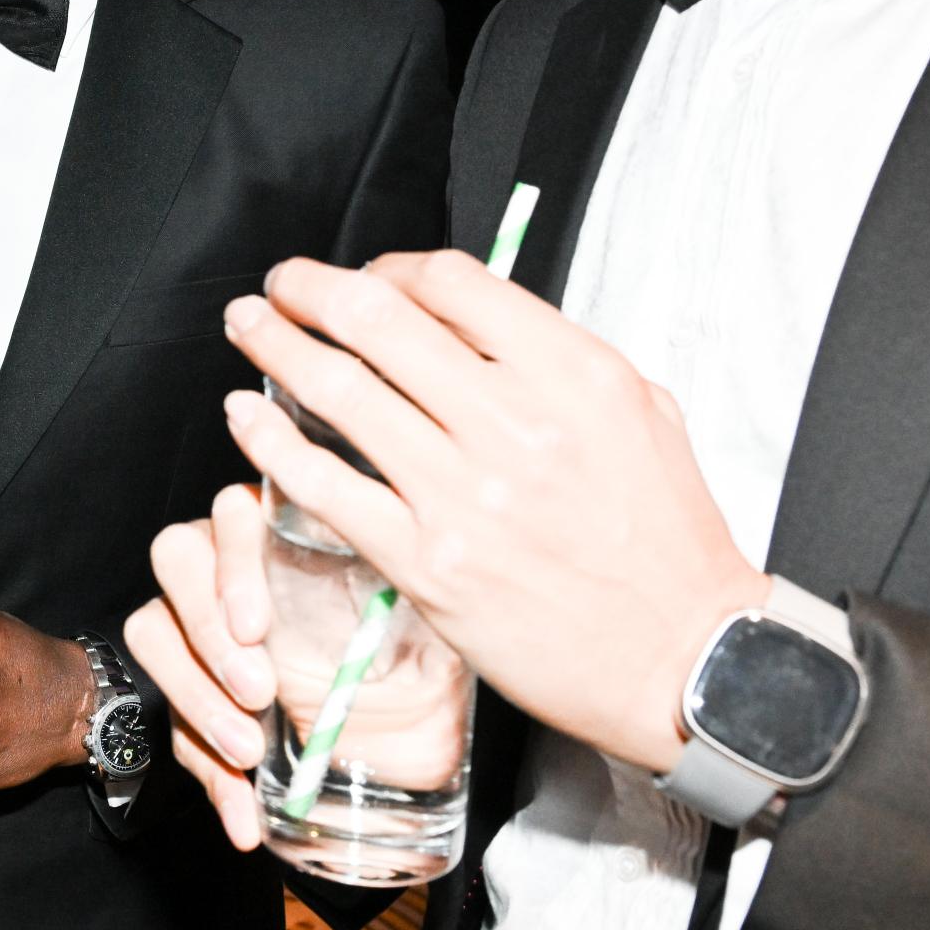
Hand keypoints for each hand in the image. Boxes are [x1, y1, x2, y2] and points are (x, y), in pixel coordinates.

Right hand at [129, 486, 470, 851]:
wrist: (398, 738)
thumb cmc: (408, 665)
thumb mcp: (420, 635)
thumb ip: (413, 612)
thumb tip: (434, 601)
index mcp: (283, 533)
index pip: (235, 511)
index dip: (235, 562)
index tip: (258, 627)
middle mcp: (225, 561)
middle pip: (175, 557)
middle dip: (208, 630)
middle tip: (257, 692)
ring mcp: (194, 619)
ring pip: (151, 630)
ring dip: (194, 695)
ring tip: (247, 751)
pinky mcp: (184, 688)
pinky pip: (169, 720)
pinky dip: (205, 772)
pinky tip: (243, 813)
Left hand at [218, 253, 768, 776]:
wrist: (681, 662)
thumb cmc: (665, 543)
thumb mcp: (640, 413)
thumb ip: (555, 357)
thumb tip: (467, 316)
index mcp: (576, 375)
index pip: (452, 282)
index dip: (388, 267)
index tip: (366, 280)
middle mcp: (516, 425)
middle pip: (377, 320)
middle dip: (309, 290)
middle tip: (280, 286)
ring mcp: (464, 495)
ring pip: (338, 392)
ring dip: (275, 347)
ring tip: (248, 328)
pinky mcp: (425, 563)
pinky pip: (325, 484)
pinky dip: (272, 440)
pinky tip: (248, 417)